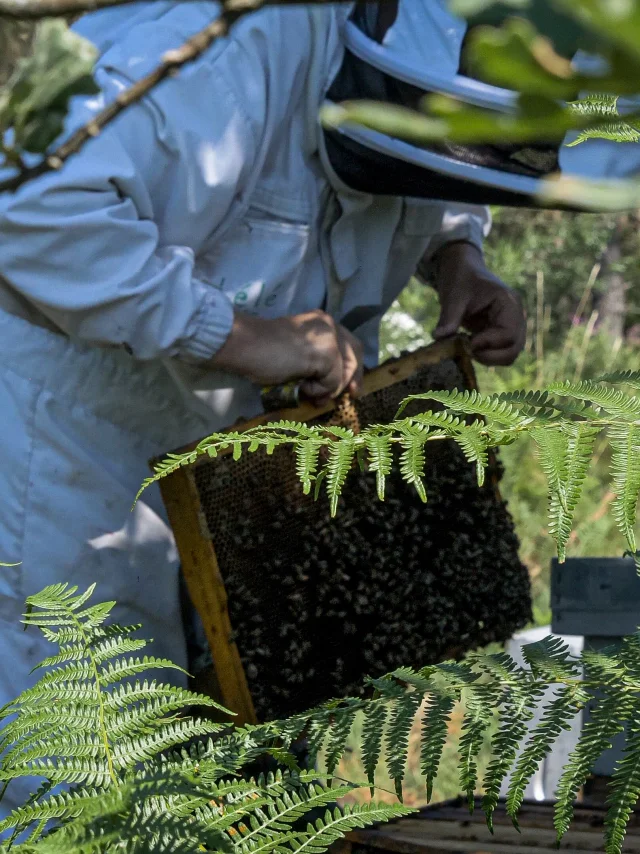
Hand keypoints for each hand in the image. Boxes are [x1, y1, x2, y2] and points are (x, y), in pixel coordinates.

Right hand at [210, 309, 363, 403]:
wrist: (246, 345)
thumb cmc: (262, 350)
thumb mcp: (298, 354)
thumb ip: (317, 362)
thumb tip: (333, 388)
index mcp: (323, 322)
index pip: (350, 344)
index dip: (354, 368)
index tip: (352, 389)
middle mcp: (330, 325)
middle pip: (354, 357)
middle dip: (350, 382)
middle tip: (343, 400)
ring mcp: (330, 339)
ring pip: (344, 374)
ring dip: (327, 389)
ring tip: (305, 390)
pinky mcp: (326, 355)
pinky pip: (332, 383)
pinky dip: (316, 391)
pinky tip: (299, 385)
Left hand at [430, 242, 525, 366]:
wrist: (463, 270)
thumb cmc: (461, 277)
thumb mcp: (453, 295)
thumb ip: (449, 317)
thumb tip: (439, 337)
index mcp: (508, 303)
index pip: (509, 334)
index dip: (488, 344)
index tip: (467, 344)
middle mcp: (516, 316)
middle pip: (514, 348)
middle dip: (490, 356)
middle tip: (467, 352)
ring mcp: (511, 325)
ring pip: (510, 353)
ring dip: (489, 358)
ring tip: (468, 350)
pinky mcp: (502, 333)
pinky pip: (501, 352)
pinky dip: (487, 355)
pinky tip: (470, 347)